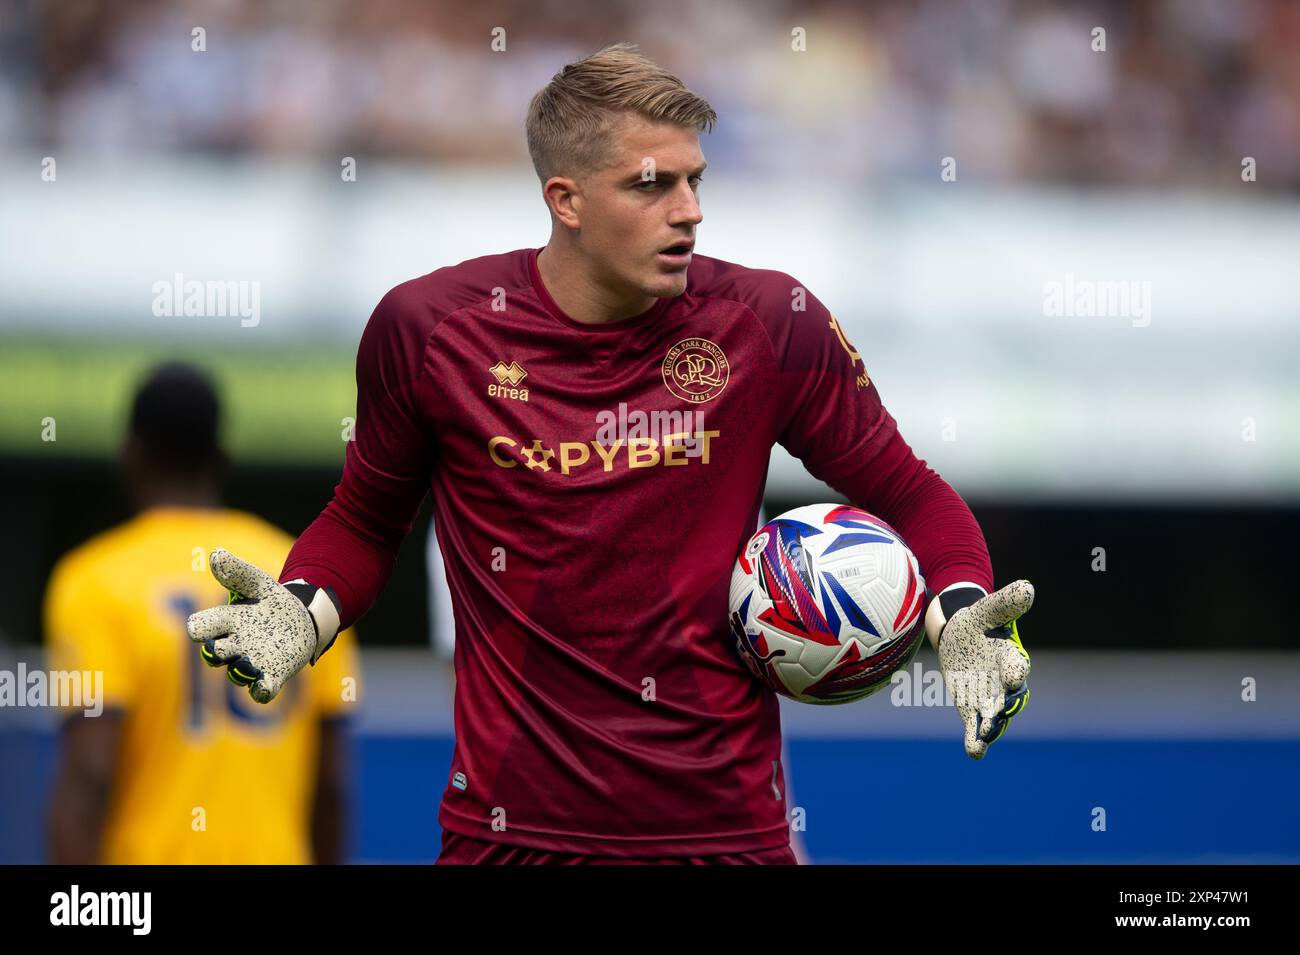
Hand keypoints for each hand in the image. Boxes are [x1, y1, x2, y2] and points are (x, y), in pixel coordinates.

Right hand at [185, 548, 338, 703]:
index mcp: (225, 622)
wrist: (302, 619)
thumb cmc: (272, 602)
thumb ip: (238, 571)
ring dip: (240, 670)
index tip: (201, 627)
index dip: (201, 628)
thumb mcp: (259, 582)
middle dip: (217, 651)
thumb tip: (215, 553)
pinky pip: (261, 691)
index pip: (200, 628)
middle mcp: (234, 645)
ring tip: (248, 663)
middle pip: (214, 654)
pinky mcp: (272, 676)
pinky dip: (261, 690)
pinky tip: (265, 685)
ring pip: (237, 673)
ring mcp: (252, 663)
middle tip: (225, 646)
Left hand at [936, 580, 1033, 758]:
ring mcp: (988, 697)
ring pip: (994, 715)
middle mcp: (1003, 681)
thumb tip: (1027, 588)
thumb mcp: (987, 609)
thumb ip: (1005, 602)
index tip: (1015, 674)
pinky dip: (976, 740)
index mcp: (1009, 655)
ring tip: (986, 734)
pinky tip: (974, 752)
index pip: (1016, 664)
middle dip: (1004, 704)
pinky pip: (976, 726)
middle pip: (1008, 696)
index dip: (1015, 670)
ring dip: (992, 725)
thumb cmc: (978, 620)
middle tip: (998, 711)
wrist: (961, 633)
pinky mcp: (972, 708)